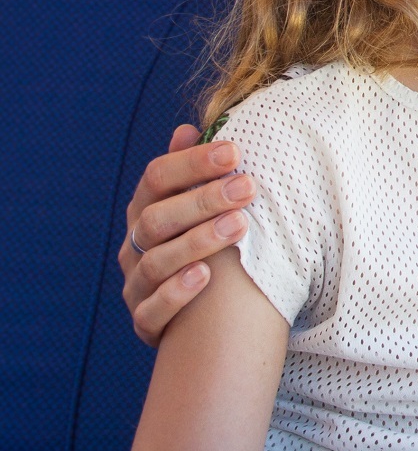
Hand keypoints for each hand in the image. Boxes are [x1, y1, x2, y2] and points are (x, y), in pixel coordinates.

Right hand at [119, 124, 255, 346]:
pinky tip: (205, 275)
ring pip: (156, 262)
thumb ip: (194, 174)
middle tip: (248, 187)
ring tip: (240, 226)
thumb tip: (187, 130)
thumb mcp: (198, 207)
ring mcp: (137, 283)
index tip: (235, 151)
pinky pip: (151, 311)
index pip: (156, 178)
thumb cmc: (203, 241)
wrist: (197, 312)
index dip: (192, 163)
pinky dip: (176, 293)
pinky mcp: (144, 321)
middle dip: (203, 201)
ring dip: (198, 241)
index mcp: (146, 209)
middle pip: (157, 218)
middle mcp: (135, 244)